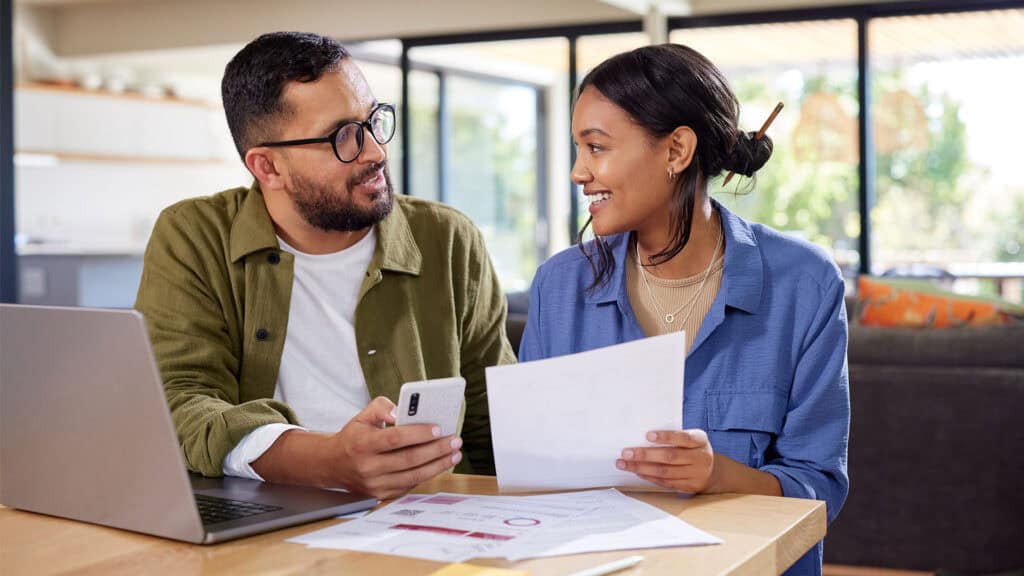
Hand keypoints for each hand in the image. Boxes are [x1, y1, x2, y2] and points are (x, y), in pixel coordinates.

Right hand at [253, 396, 461, 498]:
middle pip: (409, 459)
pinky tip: (440, 464)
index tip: (438, 428)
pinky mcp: (381, 495)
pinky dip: (427, 475)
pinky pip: (409, 485)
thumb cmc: (352, 438)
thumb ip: (382, 407)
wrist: (331, 465)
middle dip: (436, 449)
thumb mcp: (362, 416)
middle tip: (455, 440)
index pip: (395, 438)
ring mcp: (374, 484)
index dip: (419, 433)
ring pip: (413, 476)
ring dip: (438, 465)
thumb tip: (401, 410)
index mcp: (362, 444)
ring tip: (454, 454)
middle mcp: (368, 467)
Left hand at [617, 429, 714, 492]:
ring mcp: (696, 474)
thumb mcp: (692, 438)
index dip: (665, 437)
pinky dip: (650, 477)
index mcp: (700, 440)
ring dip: (642, 468)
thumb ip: (675, 436)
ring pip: (665, 472)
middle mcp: (701, 458)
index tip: (647, 435)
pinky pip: (666, 482)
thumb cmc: (694, 449)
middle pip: (670, 456)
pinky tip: (638, 472)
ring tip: (624, 464)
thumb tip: (642, 436)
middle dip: (645, 455)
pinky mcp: (689, 487)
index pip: (683, 438)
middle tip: (626, 453)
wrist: (713, 472)